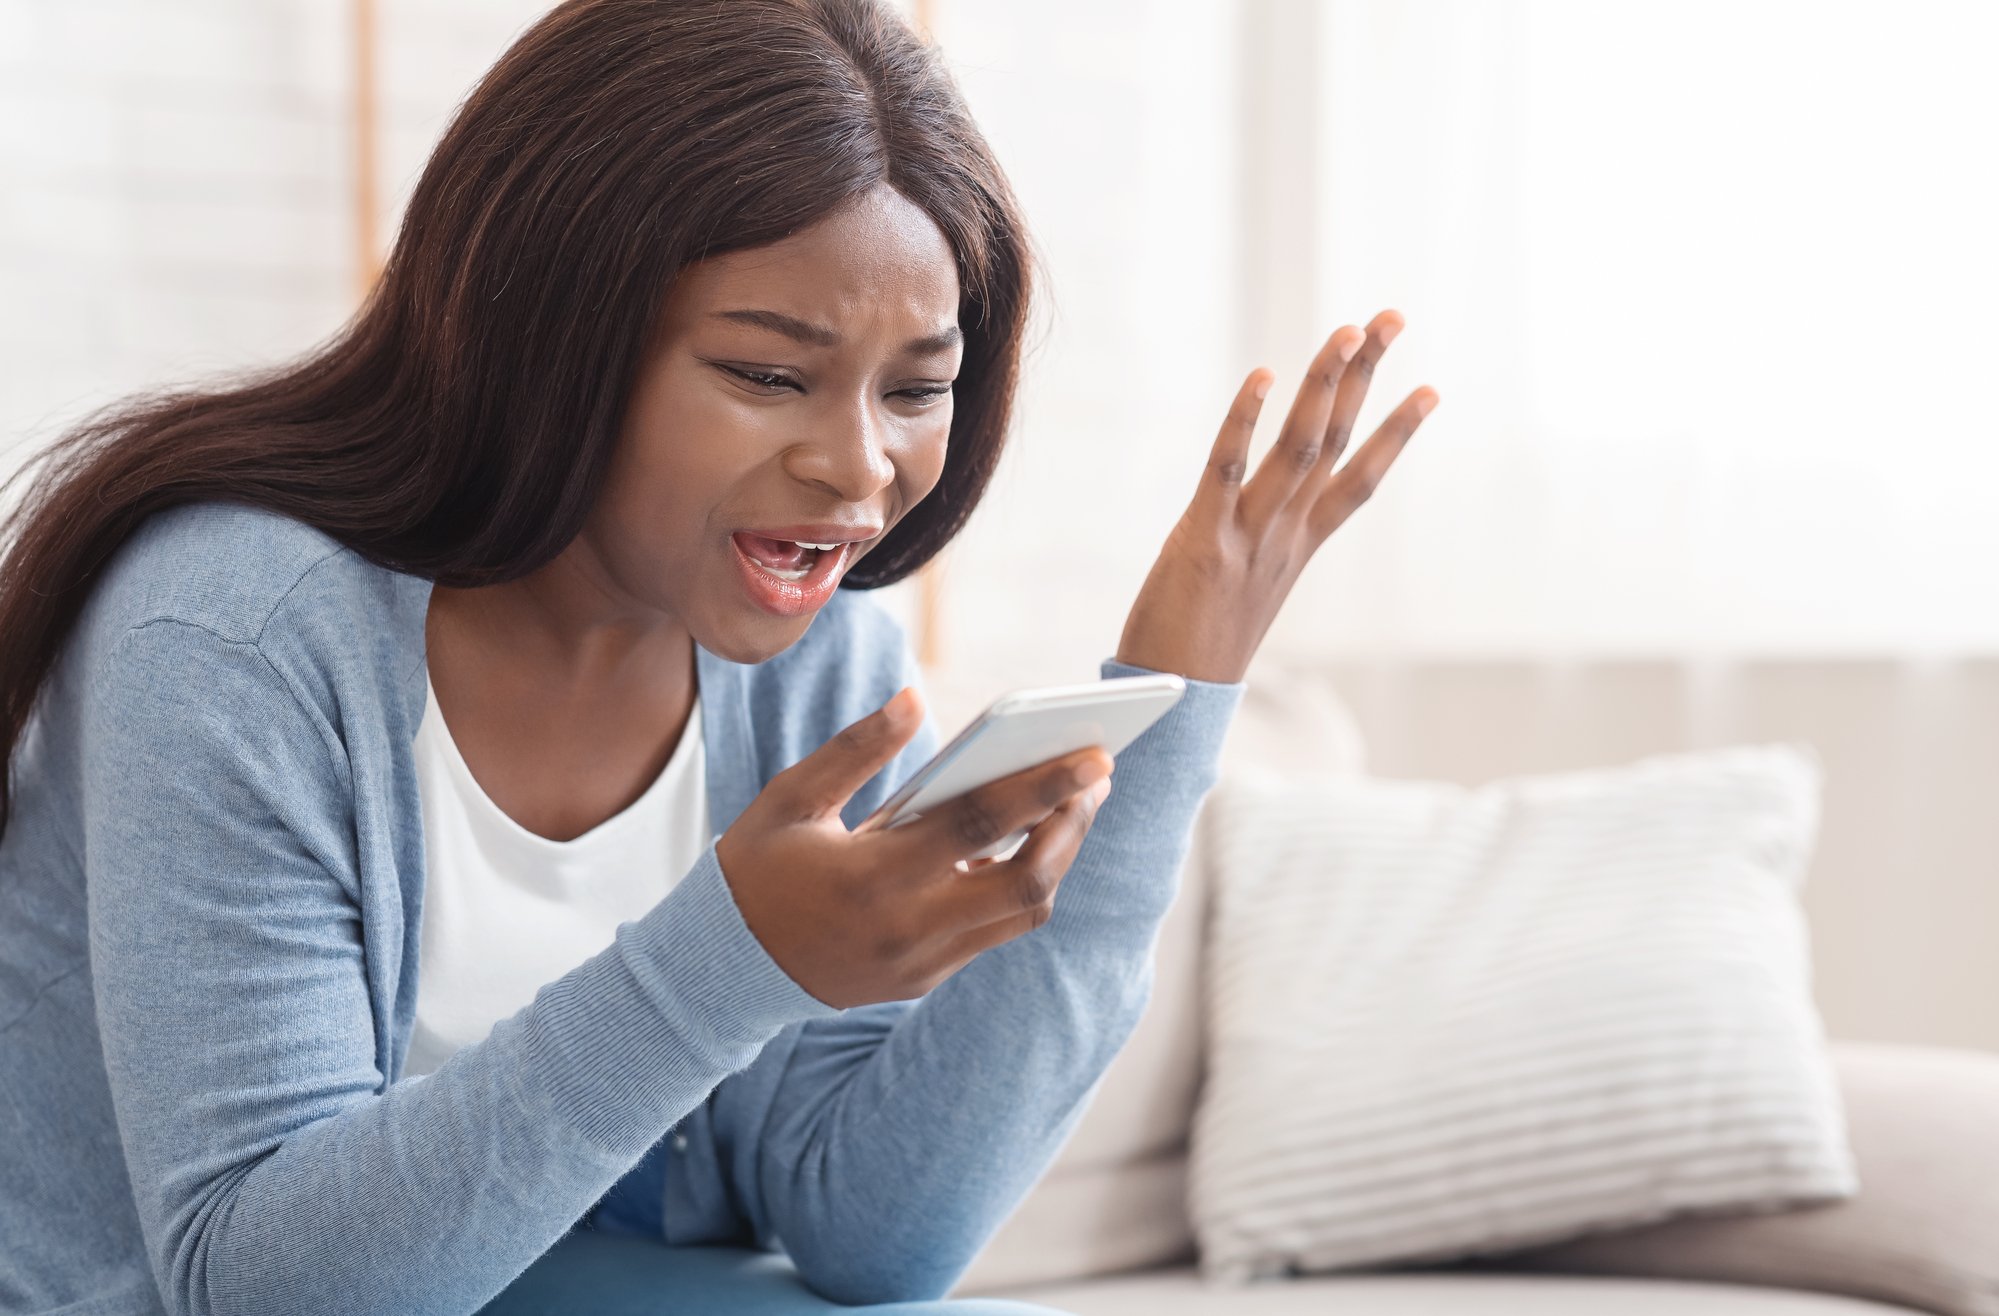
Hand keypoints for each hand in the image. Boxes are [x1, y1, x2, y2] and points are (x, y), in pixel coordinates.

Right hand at [715, 687, 1115, 1008]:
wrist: (720, 970)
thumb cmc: (756, 869)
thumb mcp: (790, 799)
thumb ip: (855, 750)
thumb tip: (914, 700)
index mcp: (871, 875)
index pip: (979, 825)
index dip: (1044, 787)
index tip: (1094, 754)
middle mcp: (907, 928)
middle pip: (1026, 883)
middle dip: (1071, 827)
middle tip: (1096, 777)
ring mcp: (921, 963)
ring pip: (1021, 913)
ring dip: (1056, 858)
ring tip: (1071, 805)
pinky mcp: (925, 980)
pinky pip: (994, 933)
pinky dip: (1019, 885)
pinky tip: (1027, 842)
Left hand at [1116, 310, 1438, 683]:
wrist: (1175, 705)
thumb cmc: (1200, 649)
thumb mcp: (1245, 590)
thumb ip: (1261, 547)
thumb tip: (1269, 522)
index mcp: (1300, 546)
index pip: (1360, 478)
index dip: (1397, 432)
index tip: (1429, 388)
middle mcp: (1287, 535)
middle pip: (1339, 441)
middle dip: (1369, 376)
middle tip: (1393, 316)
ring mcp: (1251, 536)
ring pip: (1301, 448)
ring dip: (1327, 385)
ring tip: (1350, 330)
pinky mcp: (1204, 541)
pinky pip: (1228, 469)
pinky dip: (1245, 421)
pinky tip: (1263, 376)